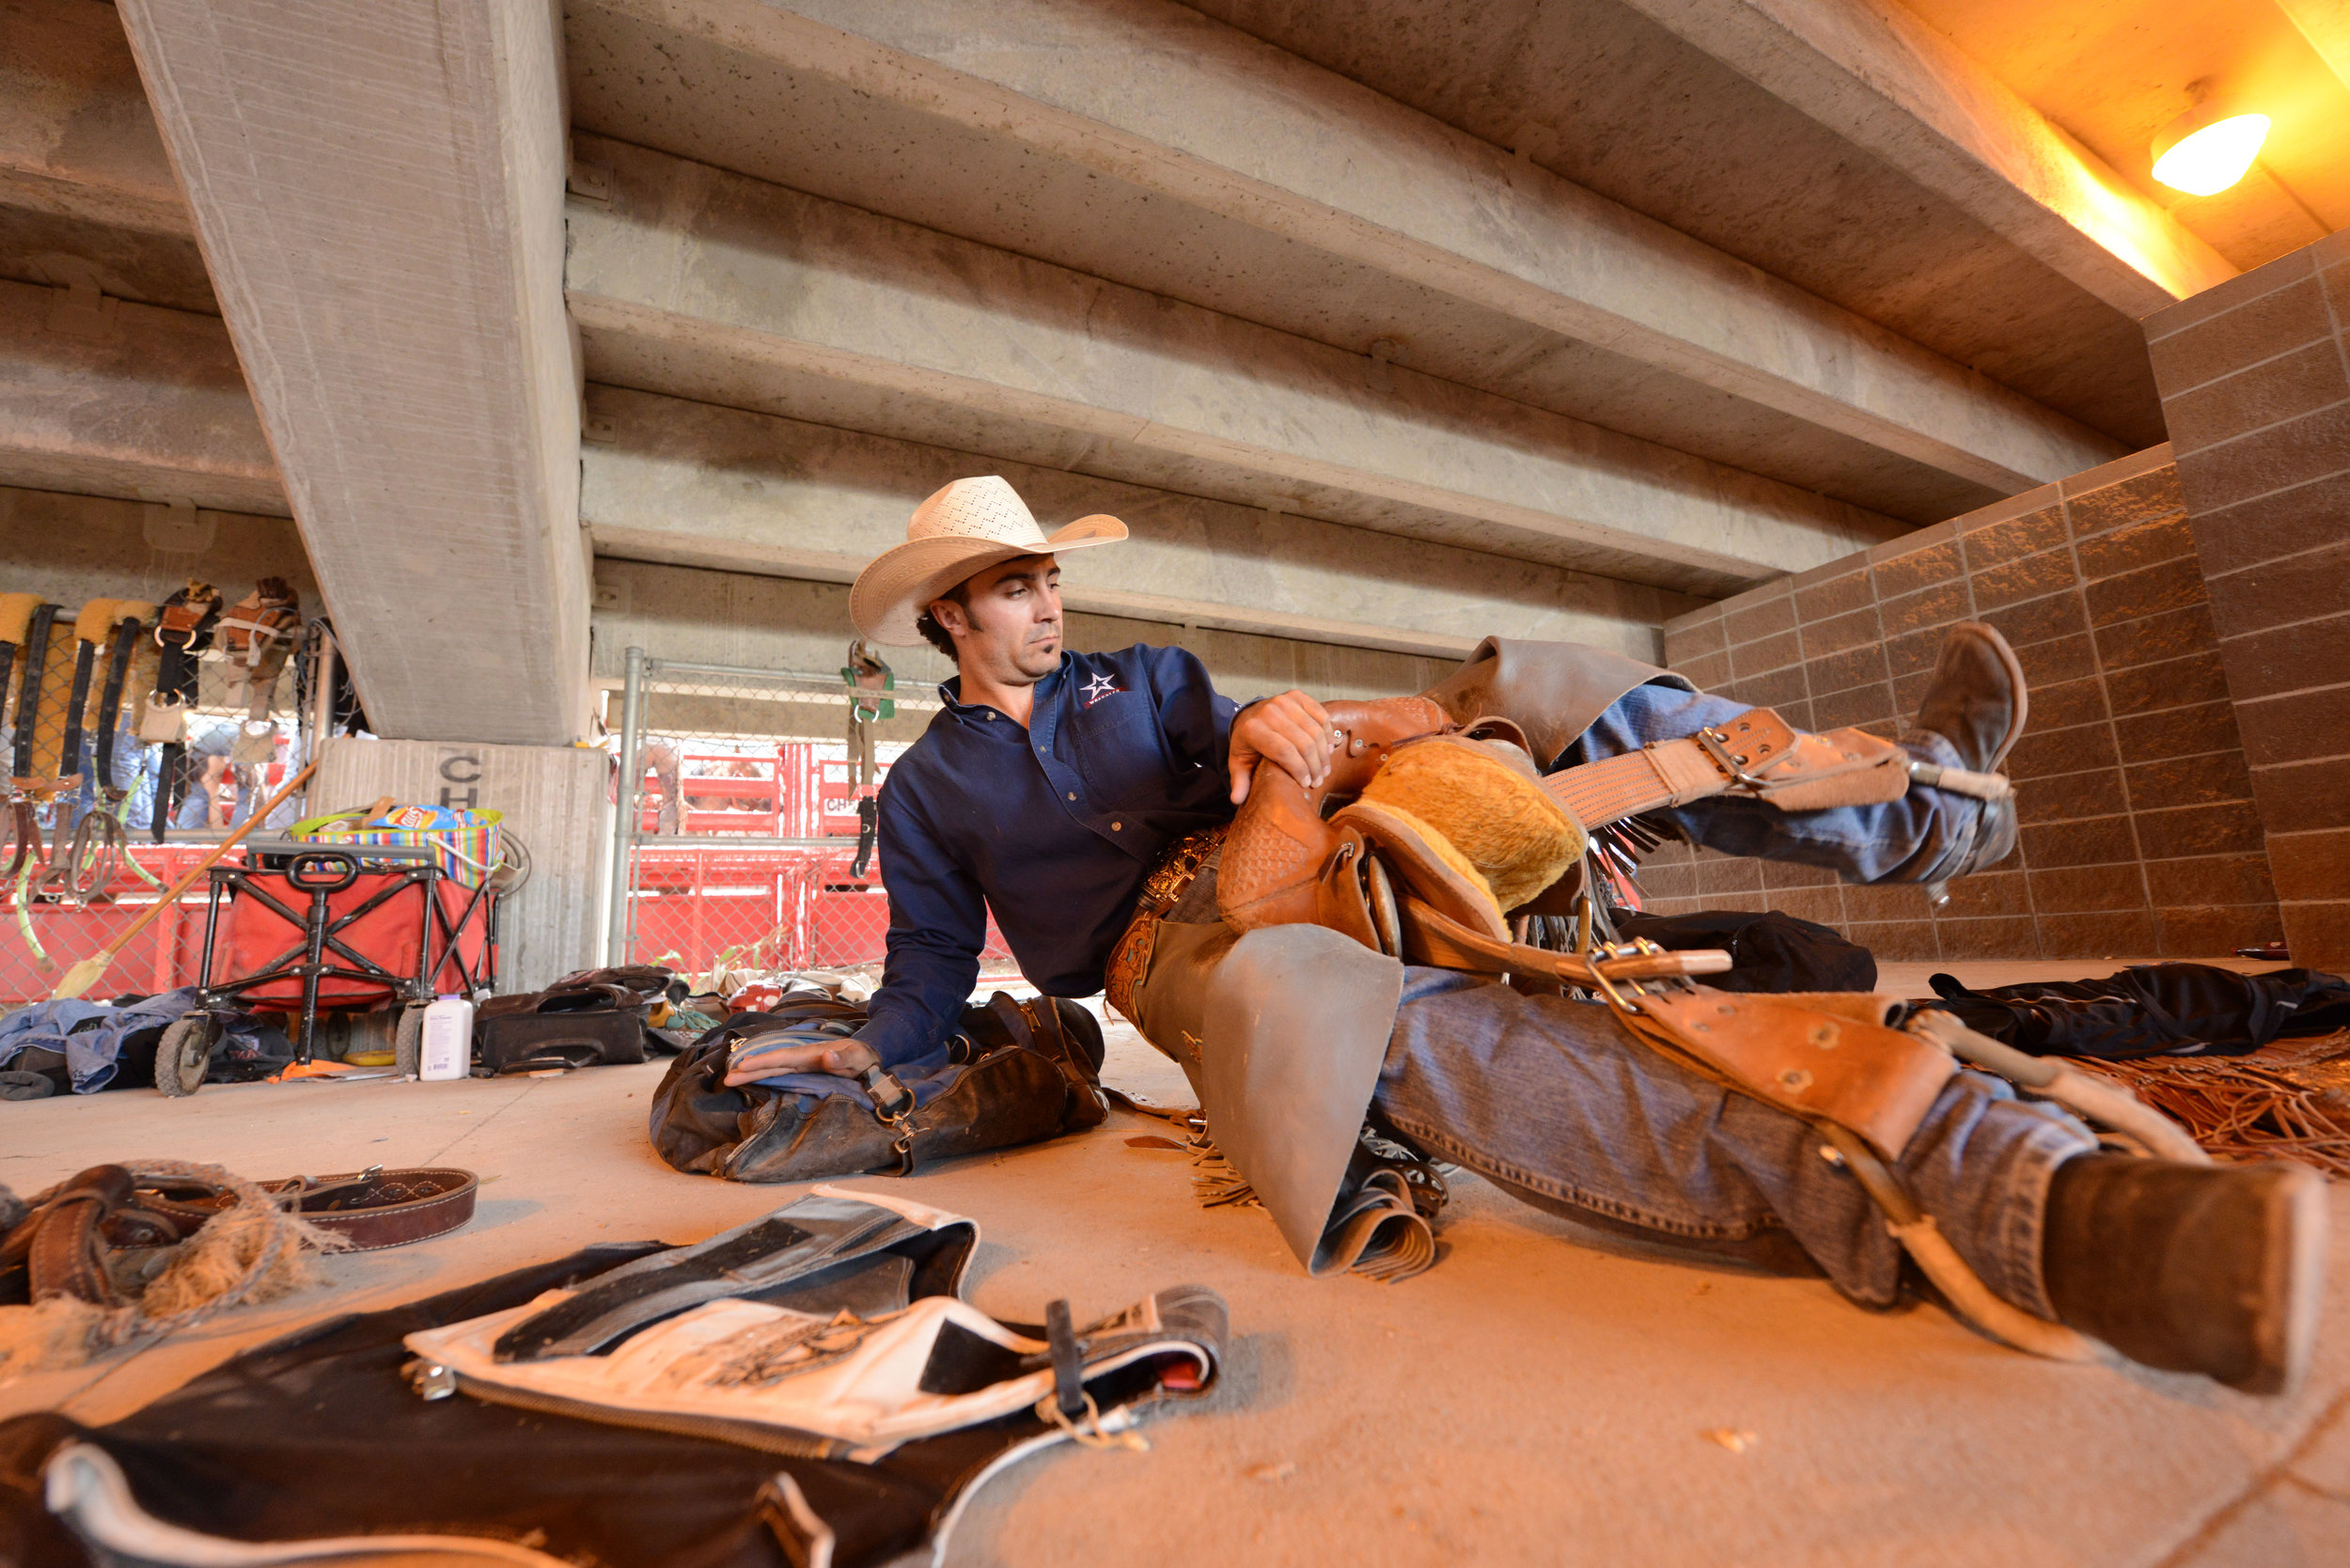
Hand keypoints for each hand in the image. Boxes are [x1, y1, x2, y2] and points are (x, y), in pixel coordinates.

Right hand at [722, 1035, 879, 1086]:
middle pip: (772, 1063)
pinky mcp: (805, 1070)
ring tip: (733, 1077)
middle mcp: (803, 1057)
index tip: (743, 1065)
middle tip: (728, 1077)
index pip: (782, 1058)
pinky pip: (781, 1073)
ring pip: (774, 1068)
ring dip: (754, 1072)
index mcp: (811, 1054)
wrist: (870, 1057)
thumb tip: (827, 1055)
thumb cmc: (863, 1057)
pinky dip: (766, 1075)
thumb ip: (843, 1057)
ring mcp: (803, 1063)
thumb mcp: (857, 1057)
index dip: (762, 1062)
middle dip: (750, 1069)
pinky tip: (755, 1078)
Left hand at [1229, 689, 1335, 804]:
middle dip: (1315, 766)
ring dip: (1324, 753)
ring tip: (1324, 769)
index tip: (1306, 784)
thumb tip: (1236, 800)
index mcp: (1253, 729)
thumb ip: (1239, 781)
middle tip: (1318, 780)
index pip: (1285, 752)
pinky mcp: (1297, 696)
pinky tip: (1328, 749)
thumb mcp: (1239, 763)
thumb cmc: (1247, 743)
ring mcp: (1284, 701)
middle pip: (1303, 743)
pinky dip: (1328, 733)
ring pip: (1315, 731)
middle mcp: (1269, 712)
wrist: (1249, 716)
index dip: (1299, 770)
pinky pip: (1321, 716)